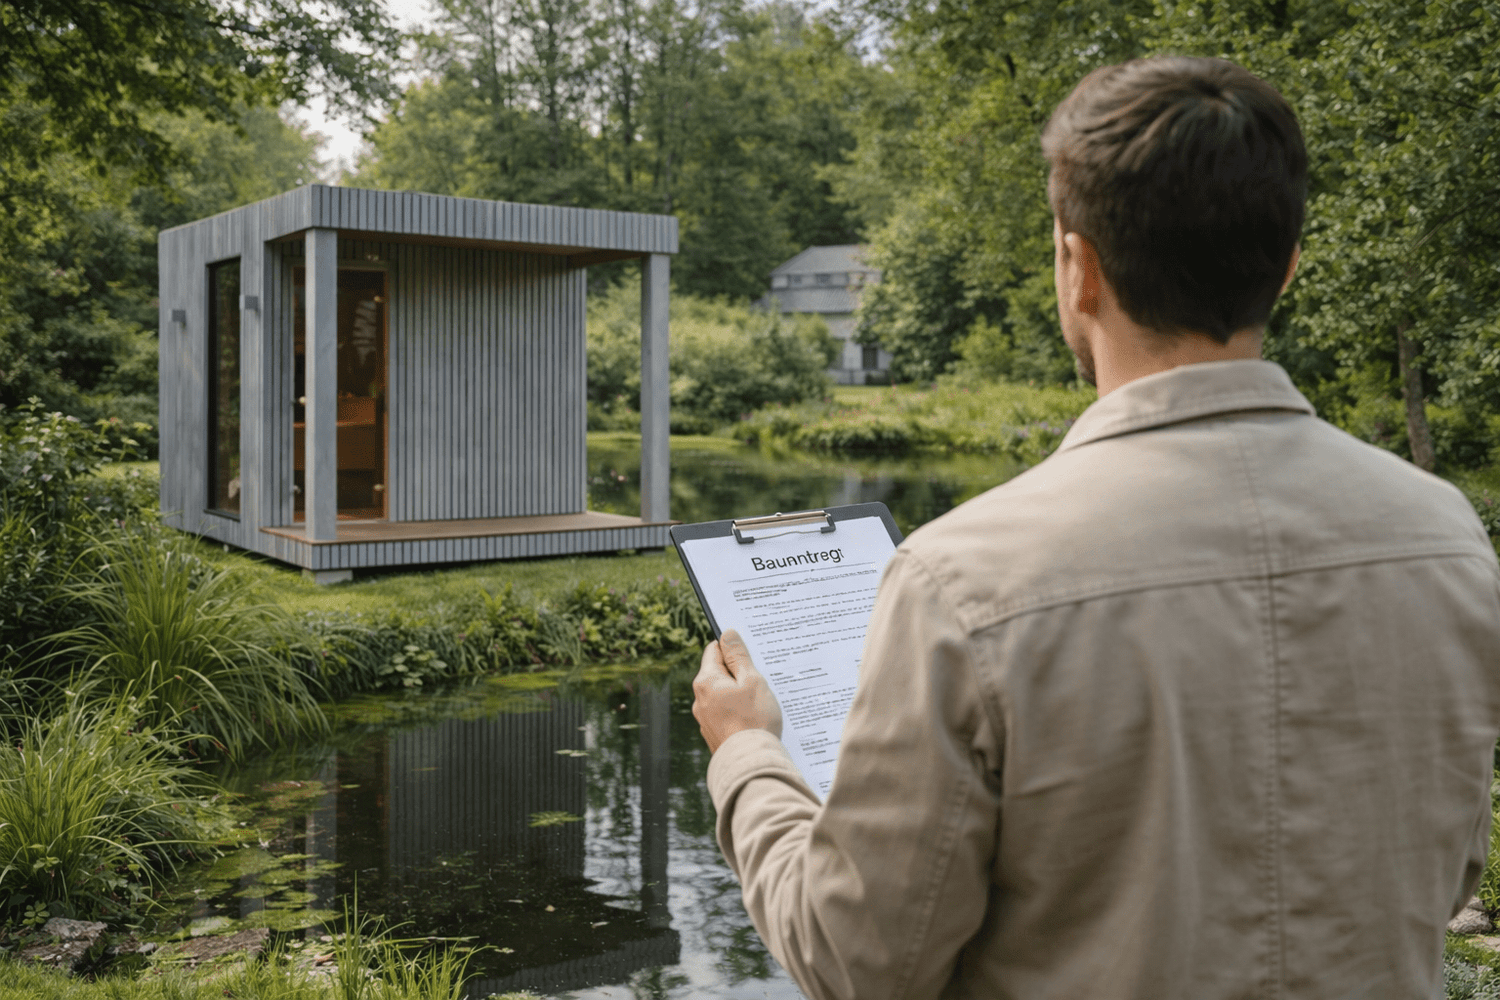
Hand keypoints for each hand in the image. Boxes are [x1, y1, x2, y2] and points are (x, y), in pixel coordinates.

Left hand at [692, 629, 782, 752]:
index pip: (713, 650)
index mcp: (706, 681)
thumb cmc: (754, 720)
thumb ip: (738, 656)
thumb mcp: (751, 680)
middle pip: (718, 674)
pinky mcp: (713, 734)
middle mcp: (699, 699)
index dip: (732, 649)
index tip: (749, 655)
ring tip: (759, 703)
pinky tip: (753, 719)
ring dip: (738, 694)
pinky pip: (725, 714)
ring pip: (722, 695)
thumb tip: (727, 634)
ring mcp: (704, 718)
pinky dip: (737, 712)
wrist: (751, 763)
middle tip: (760, 680)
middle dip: (738, 674)